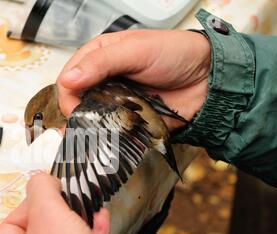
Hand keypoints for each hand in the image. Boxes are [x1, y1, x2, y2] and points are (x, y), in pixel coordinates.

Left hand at [0, 173, 110, 233]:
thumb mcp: (46, 210)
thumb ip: (40, 187)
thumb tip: (42, 180)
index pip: (12, 222)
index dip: (32, 203)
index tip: (48, 193)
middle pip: (39, 230)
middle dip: (59, 211)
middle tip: (67, 200)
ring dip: (77, 219)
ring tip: (86, 206)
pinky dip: (89, 233)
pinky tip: (99, 219)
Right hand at [57, 30, 210, 130]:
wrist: (208, 81)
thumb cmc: (176, 54)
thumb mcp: (136, 50)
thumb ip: (101, 63)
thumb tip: (69, 79)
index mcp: (101, 56)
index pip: (70, 75)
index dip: (68, 92)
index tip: (74, 106)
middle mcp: (104, 79)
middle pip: (77, 99)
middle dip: (76, 112)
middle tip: (83, 122)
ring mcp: (115, 101)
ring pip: (90, 117)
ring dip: (89, 127)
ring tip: (91, 134)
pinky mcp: (127, 120)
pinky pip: (110, 131)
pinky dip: (106, 136)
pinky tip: (105, 140)